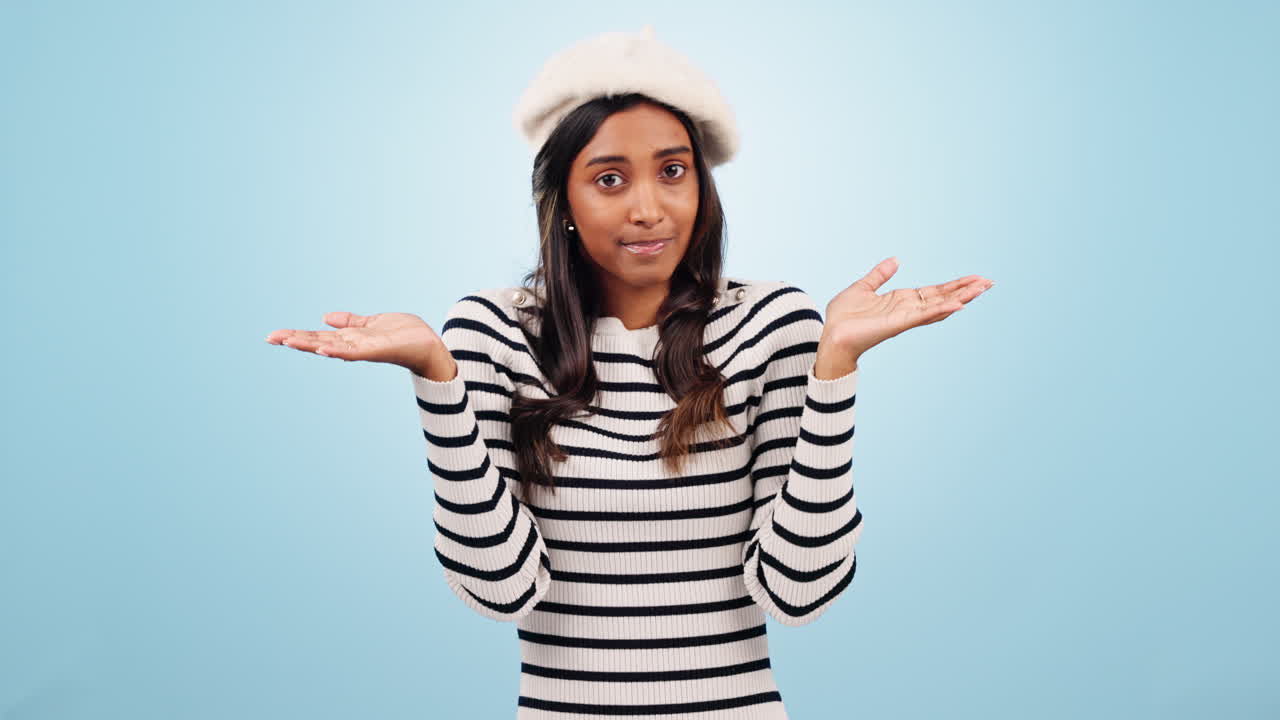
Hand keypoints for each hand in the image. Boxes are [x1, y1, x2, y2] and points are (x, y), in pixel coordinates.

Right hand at [265, 312, 454, 378]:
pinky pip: (355, 352)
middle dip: (296, 340)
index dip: (297, 335)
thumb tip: (325, 317)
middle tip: (271, 338)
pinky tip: (323, 349)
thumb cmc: (405, 335)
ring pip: (332, 347)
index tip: (274, 335)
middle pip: (319, 342)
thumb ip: (351, 322)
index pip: (318, 336)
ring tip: (289, 341)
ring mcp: (364, 350)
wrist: (430, 346)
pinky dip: (338, 350)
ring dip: (310, 344)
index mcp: (351, 338)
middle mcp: (354, 346)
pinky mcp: (378, 351)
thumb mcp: (373, 323)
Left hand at [822, 257, 993, 360]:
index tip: (974, 278)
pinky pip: (924, 316)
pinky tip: (958, 305)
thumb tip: (895, 260)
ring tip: (981, 289)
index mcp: (902, 301)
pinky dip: (941, 310)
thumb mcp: (863, 288)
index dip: (954, 285)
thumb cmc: (843, 317)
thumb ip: (879, 275)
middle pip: (943, 298)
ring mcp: (905, 318)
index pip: (935, 292)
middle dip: (965, 290)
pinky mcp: (898, 324)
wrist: (831, 335)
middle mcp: (908, 310)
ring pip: (939, 306)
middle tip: (989, 282)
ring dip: (960, 298)